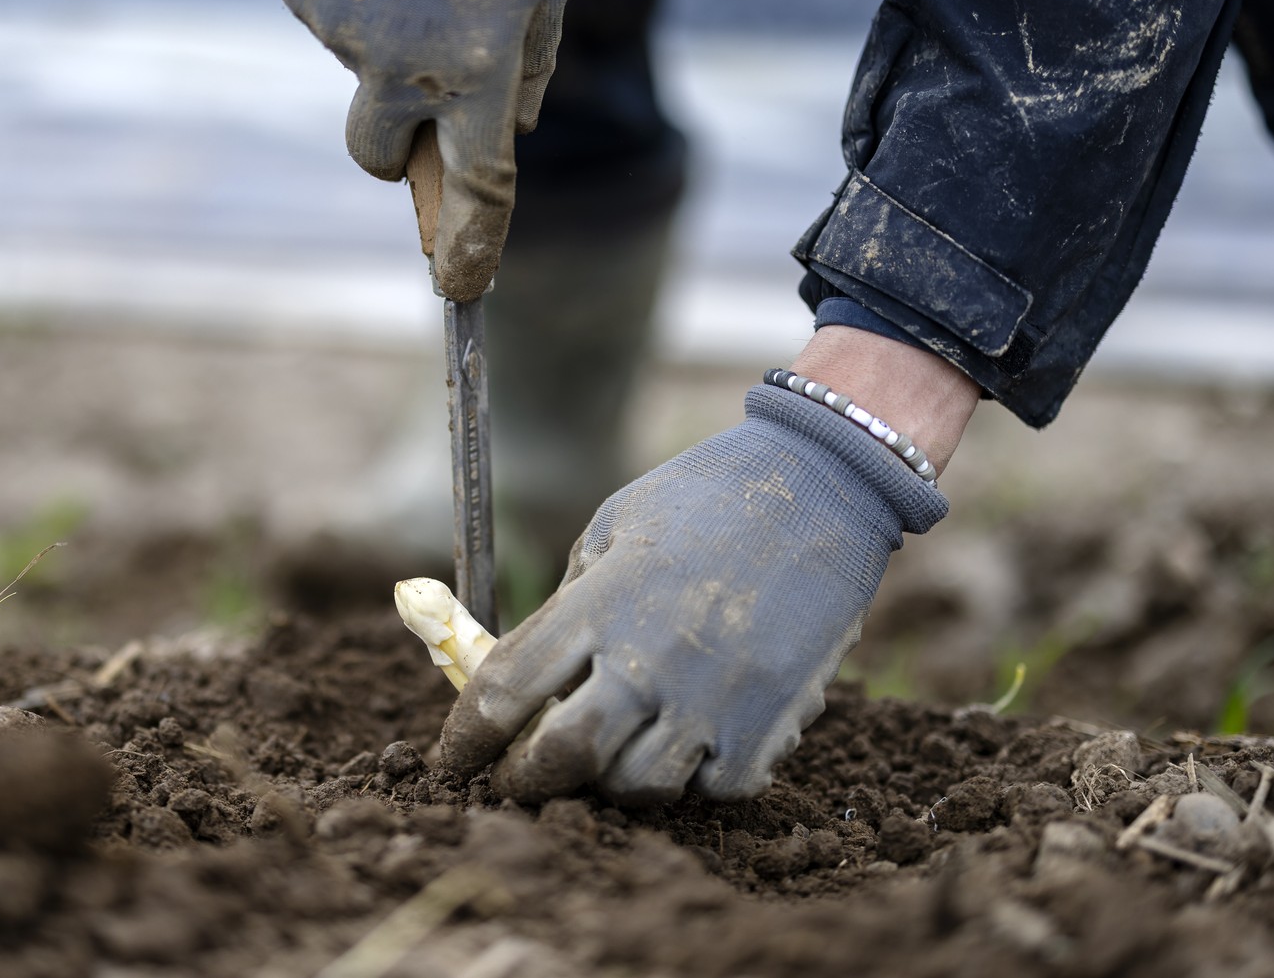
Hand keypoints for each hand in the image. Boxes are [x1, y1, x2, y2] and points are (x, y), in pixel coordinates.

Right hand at [275, 0, 573, 298]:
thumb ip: (531, 62)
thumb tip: (507, 125)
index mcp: (474, 66)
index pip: (479, 187)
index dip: (473, 247)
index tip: (464, 287)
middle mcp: (400, 63)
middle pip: (377, 159)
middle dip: (397, 149)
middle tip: (426, 95)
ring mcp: (336, 28)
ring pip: (360, 71)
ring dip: (388, 42)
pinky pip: (330, 19)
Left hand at [439, 380, 950, 802]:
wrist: (822, 486)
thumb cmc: (705, 498)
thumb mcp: (612, 528)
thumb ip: (567, 608)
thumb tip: (521, 679)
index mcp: (603, 602)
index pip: (505, 691)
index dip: (465, 737)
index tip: (451, 759)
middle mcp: (653, 660)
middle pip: (563, 758)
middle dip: (524, 780)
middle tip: (515, 777)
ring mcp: (716, 699)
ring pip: (637, 785)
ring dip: (608, 777)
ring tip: (608, 747)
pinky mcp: (770, 724)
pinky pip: (712, 787)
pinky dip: (691, 776)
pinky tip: (685, 740)